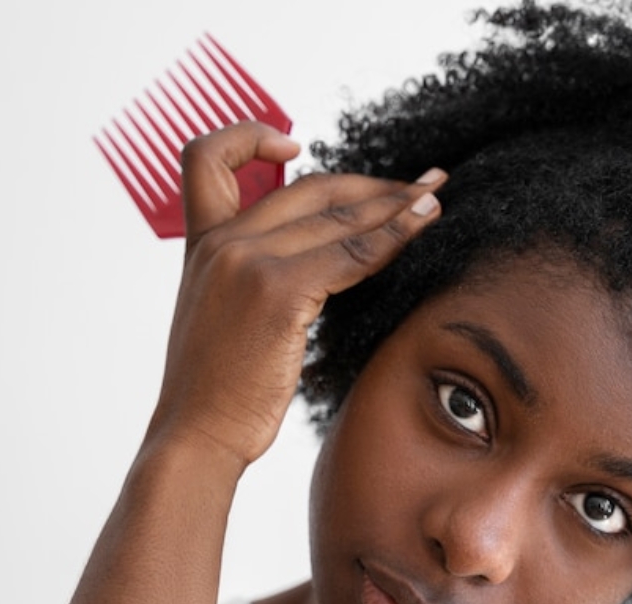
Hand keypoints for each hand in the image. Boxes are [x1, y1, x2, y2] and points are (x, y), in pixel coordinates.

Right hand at [145, 121, 446, 471]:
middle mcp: (221, 243)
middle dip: (371, 184)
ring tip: (435, 199)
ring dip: (396, 204)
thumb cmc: (216, 391)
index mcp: (200, 245)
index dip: (251, 138)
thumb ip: (248, 278)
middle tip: (420, 183)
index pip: (208, 158)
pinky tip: (421, 231)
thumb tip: (309, 267)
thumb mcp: (219, 317)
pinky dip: (393, 238)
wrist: (196, 437)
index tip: (293, 143)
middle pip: (308, 186)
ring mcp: (247, 261)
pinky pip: (352, 253)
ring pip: (339, 215)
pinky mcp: (278, 290)